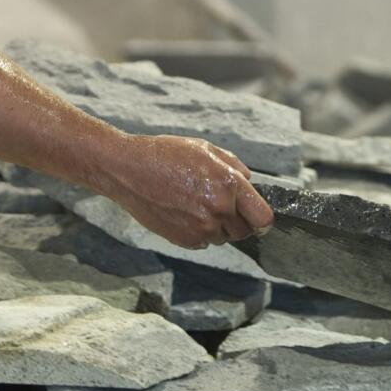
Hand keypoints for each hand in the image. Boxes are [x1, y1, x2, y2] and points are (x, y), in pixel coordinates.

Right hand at [102, 134, 273, 249]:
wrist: (127, 170)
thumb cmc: (164, 154)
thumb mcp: (204, 148)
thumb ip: (233, 166)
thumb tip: (249, 183)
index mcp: (228, 185)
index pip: (263, 218)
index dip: (263, 219)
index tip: (258, 218)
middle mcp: (218, 209)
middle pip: (245, 231)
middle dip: (238, 221)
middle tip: (219, 205)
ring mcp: (201, 228)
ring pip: (223, 238)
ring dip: (217, 226)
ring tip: (195, 204)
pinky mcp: (184, 240)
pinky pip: (203, 242)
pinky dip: (198, 232)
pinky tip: (182, 212)